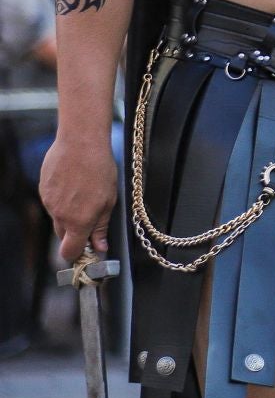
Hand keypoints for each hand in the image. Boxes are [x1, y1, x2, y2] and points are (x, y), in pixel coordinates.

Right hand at [39, 132, 117, 262]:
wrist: (80, 143)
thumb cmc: (100, 169)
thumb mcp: (109, 200)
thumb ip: (101, 227)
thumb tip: (100, 248)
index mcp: (79, 221)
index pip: (70, 251)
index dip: (77, 255)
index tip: (86, 253)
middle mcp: (60, 215)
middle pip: (64, 235)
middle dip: (75, 233)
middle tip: (90, 219)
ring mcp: (49, 202)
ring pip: (58, 218)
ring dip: (69, 214)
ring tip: (84, 193)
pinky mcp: (43, 190)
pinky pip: (52, 203)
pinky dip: (62, 200)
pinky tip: (73, 184)